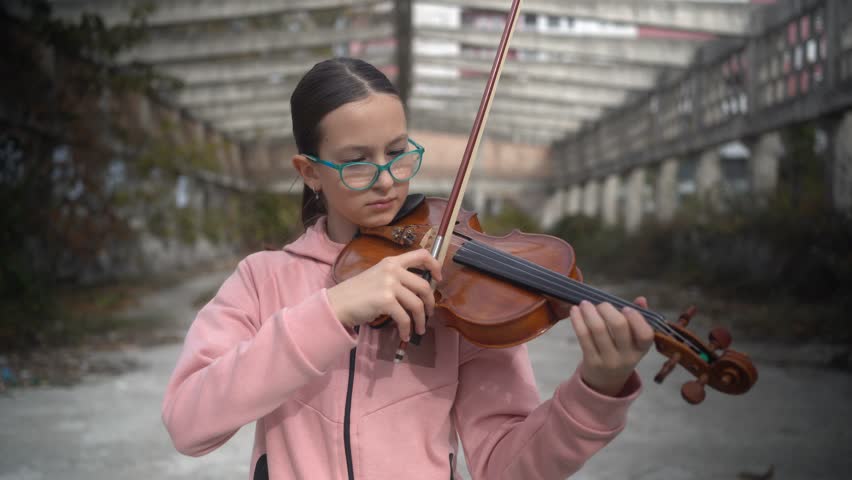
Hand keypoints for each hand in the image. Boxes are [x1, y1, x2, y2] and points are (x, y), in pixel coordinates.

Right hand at [327, 249, 442, 340]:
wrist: (338, 303)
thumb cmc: (357, 293)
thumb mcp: (378, 276)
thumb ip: (397, 278)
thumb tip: (420, 291)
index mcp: (392, 261)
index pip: (421, 254)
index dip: (435, 265)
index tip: (438, 279)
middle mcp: (392, 270)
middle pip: (424, 285)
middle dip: (430, 303)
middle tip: (429, 313)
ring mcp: (389, 284)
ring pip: (417, 304)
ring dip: (421, 320)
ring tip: (419, 329)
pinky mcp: (386, 301)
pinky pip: (405, 318)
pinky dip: (407, 329)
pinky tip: (405, 335)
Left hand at [569, 297, 654, 396]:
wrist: (606, 382)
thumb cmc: (622, 352)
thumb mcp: (635, 341)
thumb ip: (639, 319)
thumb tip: (641, 299)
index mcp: (641, 349)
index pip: (646, 334)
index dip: (636, 318)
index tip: (626, 307)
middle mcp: (627, 356)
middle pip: (619, 326)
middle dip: (607, 309)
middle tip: (601, 304)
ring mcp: (608, 360)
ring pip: (598, 329)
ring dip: (589, 312)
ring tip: (585, 304)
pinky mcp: (591, 361)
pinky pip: (583, 336)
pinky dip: (578, 320)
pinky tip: (574, 311)